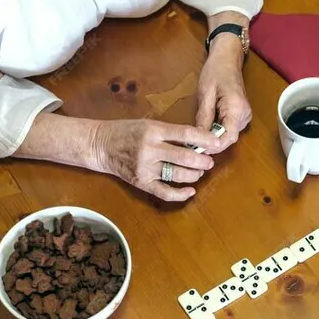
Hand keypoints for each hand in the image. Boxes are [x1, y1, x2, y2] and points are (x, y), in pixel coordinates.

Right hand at [91, 119, 225, 201]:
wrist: (100, 145)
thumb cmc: (127, 131)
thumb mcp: (148, 124)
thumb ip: (170, 133)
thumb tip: (198, 141)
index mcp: (153, 131)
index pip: (185, 134)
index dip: (205, 139)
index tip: (218, 143)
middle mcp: (150, 149)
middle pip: (185, 157)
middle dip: (203, 160)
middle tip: (209, 161)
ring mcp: (145, 168)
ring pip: (178, 175)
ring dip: (194, 175)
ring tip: (199, 171)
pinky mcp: (141, 182)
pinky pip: (165, 193)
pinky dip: (181, 194)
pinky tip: (190, 191)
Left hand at [196, 37, 251, 151]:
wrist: (227, 59)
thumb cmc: (216, 71)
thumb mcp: (205, 94)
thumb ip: (204, 118)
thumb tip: (198, 138)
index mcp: (237, 109)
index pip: (228, 137)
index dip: (214, 146)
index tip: (198, 148)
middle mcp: (244, 116)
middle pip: (229, 139)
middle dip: (212, 145)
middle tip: (193, 146)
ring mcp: (244, 117)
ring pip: (229, 136)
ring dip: (214, 140)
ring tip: (197, 140)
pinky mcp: (241, 116)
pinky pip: (229, 130)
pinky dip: (217, 133)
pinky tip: (205, 131)